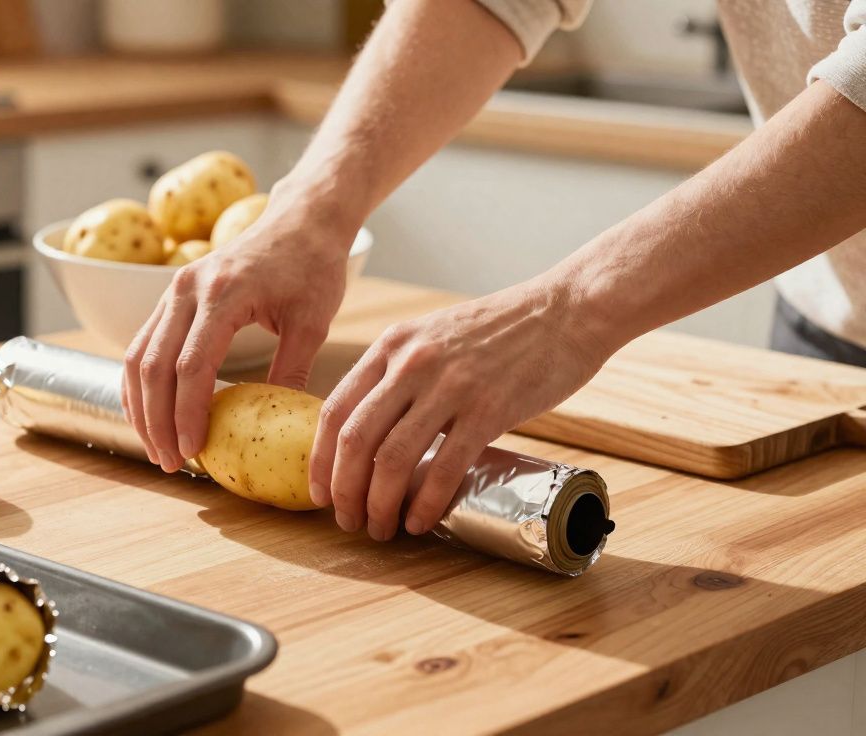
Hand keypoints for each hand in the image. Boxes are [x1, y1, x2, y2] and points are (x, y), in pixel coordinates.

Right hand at [123, 192, 356, 472]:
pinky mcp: (171, 295)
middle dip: (156, 420)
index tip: (192, 451)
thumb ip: (291, 372)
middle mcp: (188, 288)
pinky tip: (148, 414)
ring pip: (136, 355)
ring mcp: (173, 289)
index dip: (187, 413)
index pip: (192, 365)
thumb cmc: (312, 265)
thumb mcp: (313, 321)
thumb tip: (277, 429)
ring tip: (156, 448)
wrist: (300, 218)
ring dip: (141, 407)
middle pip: (152, 365)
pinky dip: (138, 383)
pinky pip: (141, 343)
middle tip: (169, 462)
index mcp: (224, 293)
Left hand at [308, 280, 616, 540]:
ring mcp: (450, 385)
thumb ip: (400, 373)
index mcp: (392, 345)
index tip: (319, 493)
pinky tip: (420, 522)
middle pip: (355, 440)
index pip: (334, 410)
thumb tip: (373, 430)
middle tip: (348, 521)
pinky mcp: (489, 408)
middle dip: (344, 491)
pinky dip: (425, 503)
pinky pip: (445, 466)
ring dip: (378, 504)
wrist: (567, 308)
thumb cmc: (501, 330)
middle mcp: (411, 363)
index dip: (319, 460)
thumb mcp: (433, 336)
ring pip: (392, 458)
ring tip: (382, 530)